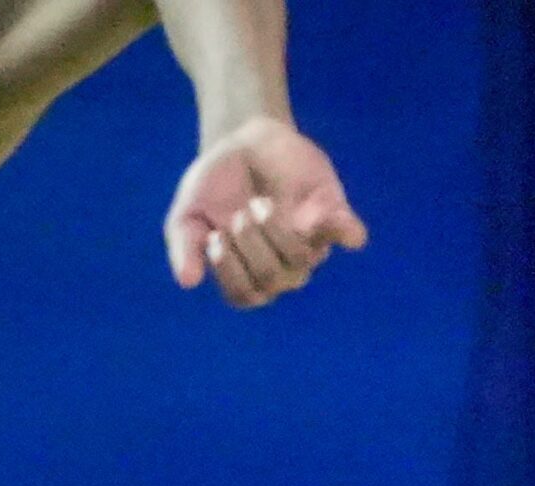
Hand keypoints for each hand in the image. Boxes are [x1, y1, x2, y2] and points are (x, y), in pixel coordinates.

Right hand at [166, 116, 366, 307]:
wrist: (243, 141)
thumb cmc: (215, 185)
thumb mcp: (188, 213)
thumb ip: (185, 246)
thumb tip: (187, 282)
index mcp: (249, 274)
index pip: (245, 295)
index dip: (231, 272)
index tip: (215, 238)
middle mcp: (283, 267)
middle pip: (274, 280)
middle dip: (252, 244)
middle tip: (239, 213)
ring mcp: (311, 244)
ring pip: (304, 259)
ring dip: (277, 231)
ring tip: (261, 202)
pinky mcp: (333, 215)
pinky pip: (349, 234)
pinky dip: (346, 232)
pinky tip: (342, 228)